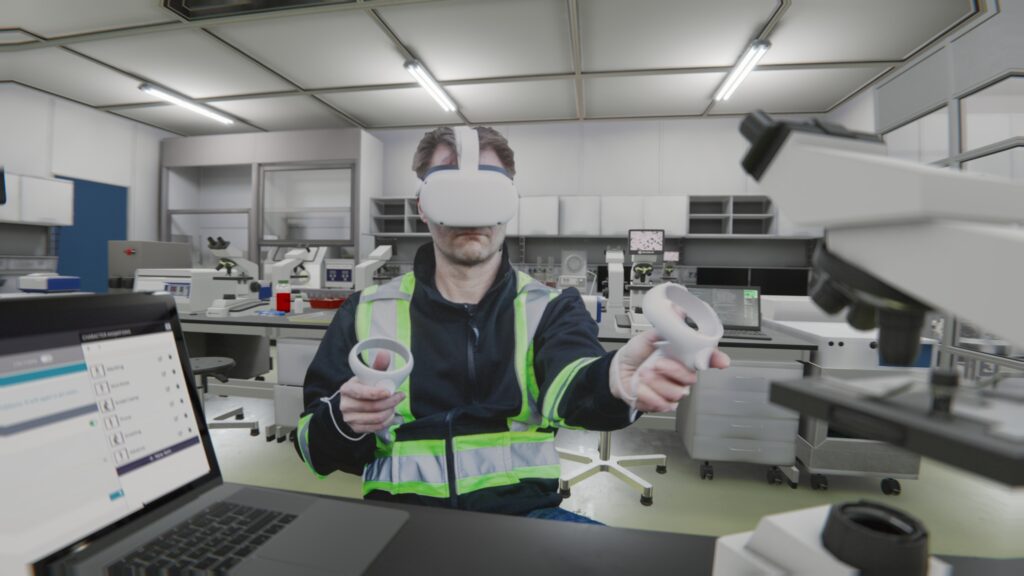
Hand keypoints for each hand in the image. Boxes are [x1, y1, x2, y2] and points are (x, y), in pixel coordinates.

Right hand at [338, 351, 404, 432]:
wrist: (351, 404)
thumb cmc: (363, 387)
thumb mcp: (367, 376)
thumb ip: (377, 366)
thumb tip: (385, 352)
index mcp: (347, 389)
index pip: (361, 392)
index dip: (376, 393)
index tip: (389, 391)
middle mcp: (345, 405)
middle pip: (372, 407)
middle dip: (391, 402)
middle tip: (400, 396)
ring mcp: (349, 418)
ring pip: (376, 418)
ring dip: (390, 412)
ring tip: (395, 405)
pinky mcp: (355, 429)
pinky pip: (375, 428)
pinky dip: (387, 421)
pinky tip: (390, 414)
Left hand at [611, 329, 729, 412]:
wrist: (619, 371)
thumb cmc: (636, 354)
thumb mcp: (648, 337)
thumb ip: (664, 327)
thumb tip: (676, 310)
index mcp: (683, 357)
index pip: (707, 359)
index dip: (716, 360)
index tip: (721, 361)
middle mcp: (680, 375)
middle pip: (690, 379)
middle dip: (673, 371)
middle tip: (657, 364)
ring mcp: (672, 390)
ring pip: (676, 393)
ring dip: (656, 383)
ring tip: (643, 374)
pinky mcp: (661, 403)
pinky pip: (662, 404)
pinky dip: (648, 395)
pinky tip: (642, 387)